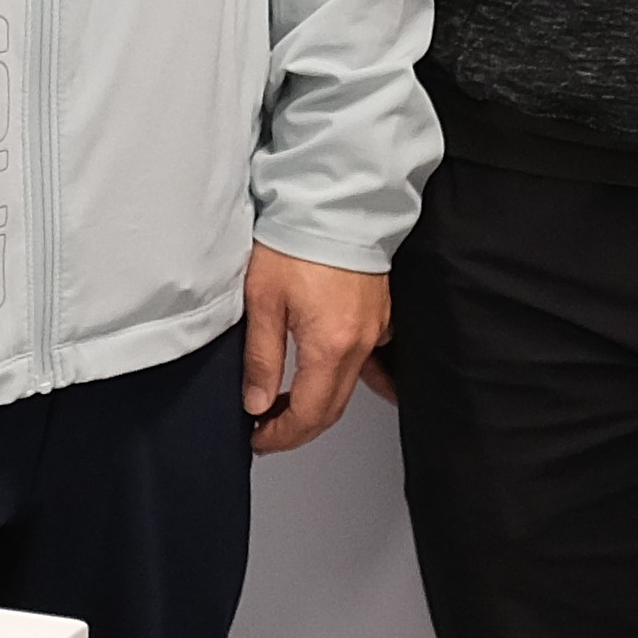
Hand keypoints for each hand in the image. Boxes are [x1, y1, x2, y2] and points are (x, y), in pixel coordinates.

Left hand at [243, 243, 391, 454]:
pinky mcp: (380, 312)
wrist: (336, 199)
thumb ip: (261, 359)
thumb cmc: (298, 240)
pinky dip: (341, 378)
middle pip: (333, 409)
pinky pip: (366, 361)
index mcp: (331, 346)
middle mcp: (361, 342)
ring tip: (286, 402)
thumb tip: (256, 402)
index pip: (308, 414)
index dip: (280, 436)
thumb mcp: (263, 301)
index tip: (258, 438)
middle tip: (266, 428)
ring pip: (350, 387)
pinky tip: (321, 371)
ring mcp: (376, 328)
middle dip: (298, 428)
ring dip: (319, 405)